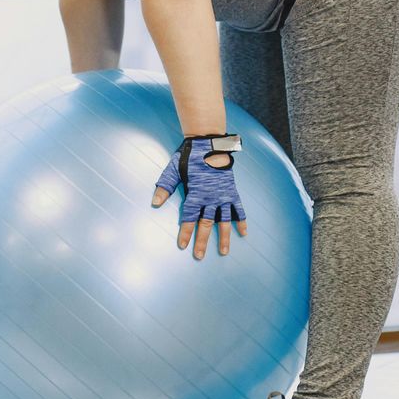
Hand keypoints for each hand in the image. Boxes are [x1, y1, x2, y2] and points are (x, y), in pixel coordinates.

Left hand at [152, 135, 247, 259]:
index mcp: (195, 193)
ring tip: (224, 252)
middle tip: (199, 256)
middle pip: (205, 224)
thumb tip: (154, 203)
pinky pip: (238, 208)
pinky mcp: (232, 191)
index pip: (188, 217)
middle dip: (202, 241)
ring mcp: (222, 195)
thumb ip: (165, 187)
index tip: (182, 245)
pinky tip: (244, 233)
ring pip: (223, 221)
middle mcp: (210, 197)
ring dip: (224, 237)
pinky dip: (242, 220)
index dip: (185, 232)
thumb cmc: (189, 156)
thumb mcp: (173, 169)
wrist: (210, 142)